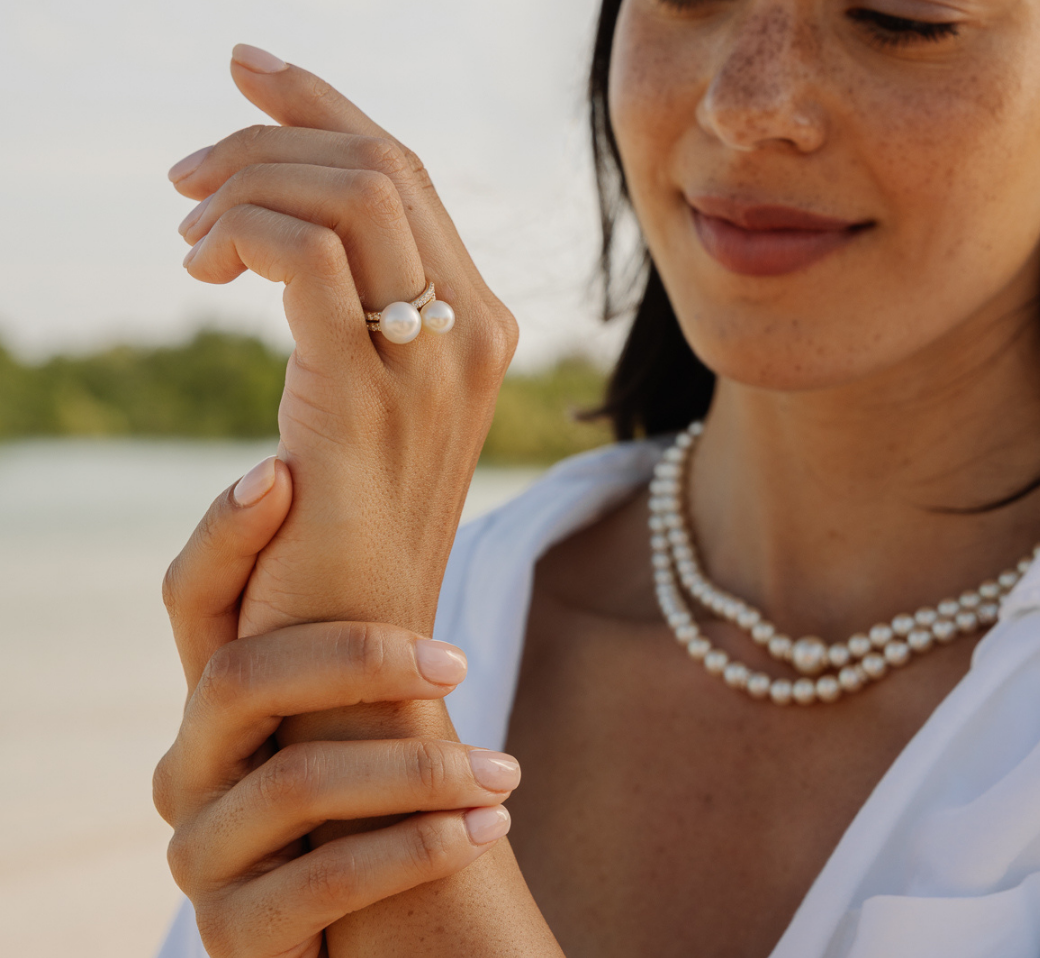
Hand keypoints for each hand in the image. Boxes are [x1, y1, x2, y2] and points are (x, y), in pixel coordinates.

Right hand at [155, 457, 520, 957]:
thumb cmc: (368, 801)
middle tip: (460, 658)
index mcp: (216, 701)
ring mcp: (202, 852)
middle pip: (241, 676)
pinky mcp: (233, 935)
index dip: (225, 534)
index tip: (282, 472)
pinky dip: (418, 847)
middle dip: (358, 656)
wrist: (358, 937)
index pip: (193, 597)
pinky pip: (326, 880)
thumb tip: (386, 493)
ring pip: (299, 780)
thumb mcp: (356, 716)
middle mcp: (188, 765)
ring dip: (419, 768)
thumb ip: (354, 639)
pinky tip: (487, 828)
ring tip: (507, 771)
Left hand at [169, 49, 562, 956]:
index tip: (250, 70)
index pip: (409, 176)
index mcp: (476, 328)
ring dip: (249, 180)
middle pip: (382, 163)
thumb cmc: (343, 549)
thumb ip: (353, 324)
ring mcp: (430, 365)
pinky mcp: (364, 402)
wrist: (361, 673)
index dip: (326, 107)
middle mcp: (472, 331)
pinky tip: (198, 268)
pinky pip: (305, 258)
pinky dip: (244, 231)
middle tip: (182, 175)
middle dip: (272, 134)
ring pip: (349, 192)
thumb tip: (294, 248)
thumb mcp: (358, 415)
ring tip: (184, 227)